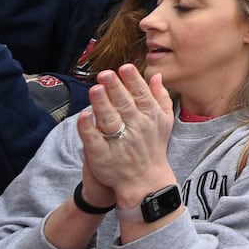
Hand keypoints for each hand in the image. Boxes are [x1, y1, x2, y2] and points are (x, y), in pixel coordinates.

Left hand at [77, 64, 175, 203]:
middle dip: (115, 88)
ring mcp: (119, 142)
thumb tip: (156, 76)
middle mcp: (137, 128)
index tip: (124, 68)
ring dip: (102, 104)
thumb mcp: (164, 121)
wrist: (145, 181)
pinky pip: (94, 140)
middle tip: (106, 73)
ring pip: (109, 120)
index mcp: (151, 117)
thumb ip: (160, 97)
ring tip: (95, 89)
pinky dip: (89, 128)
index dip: (132, 81)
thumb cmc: (153, 147)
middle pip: (124, 104)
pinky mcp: (102, 155)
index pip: (141, 95)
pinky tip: (84, 116)